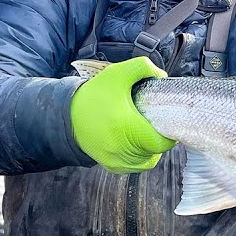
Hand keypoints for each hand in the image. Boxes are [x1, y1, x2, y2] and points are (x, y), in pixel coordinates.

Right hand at [69, 57, 175, 172]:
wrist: (66, 115)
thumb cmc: (94, 96)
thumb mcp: (117, 74)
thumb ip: (142, 68)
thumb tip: (161, 76)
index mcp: (128, 129)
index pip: (162, 142)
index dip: (168, 132)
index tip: (165, 119)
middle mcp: (123, 150)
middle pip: (156, 151)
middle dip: (159, 137)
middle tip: (155, 122)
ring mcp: (117, 161)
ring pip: (147, 162)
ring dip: (151, 149)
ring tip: (146, 132)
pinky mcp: (111, 166)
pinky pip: (134, 167)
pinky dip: (140, 157)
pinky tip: (136, 142)